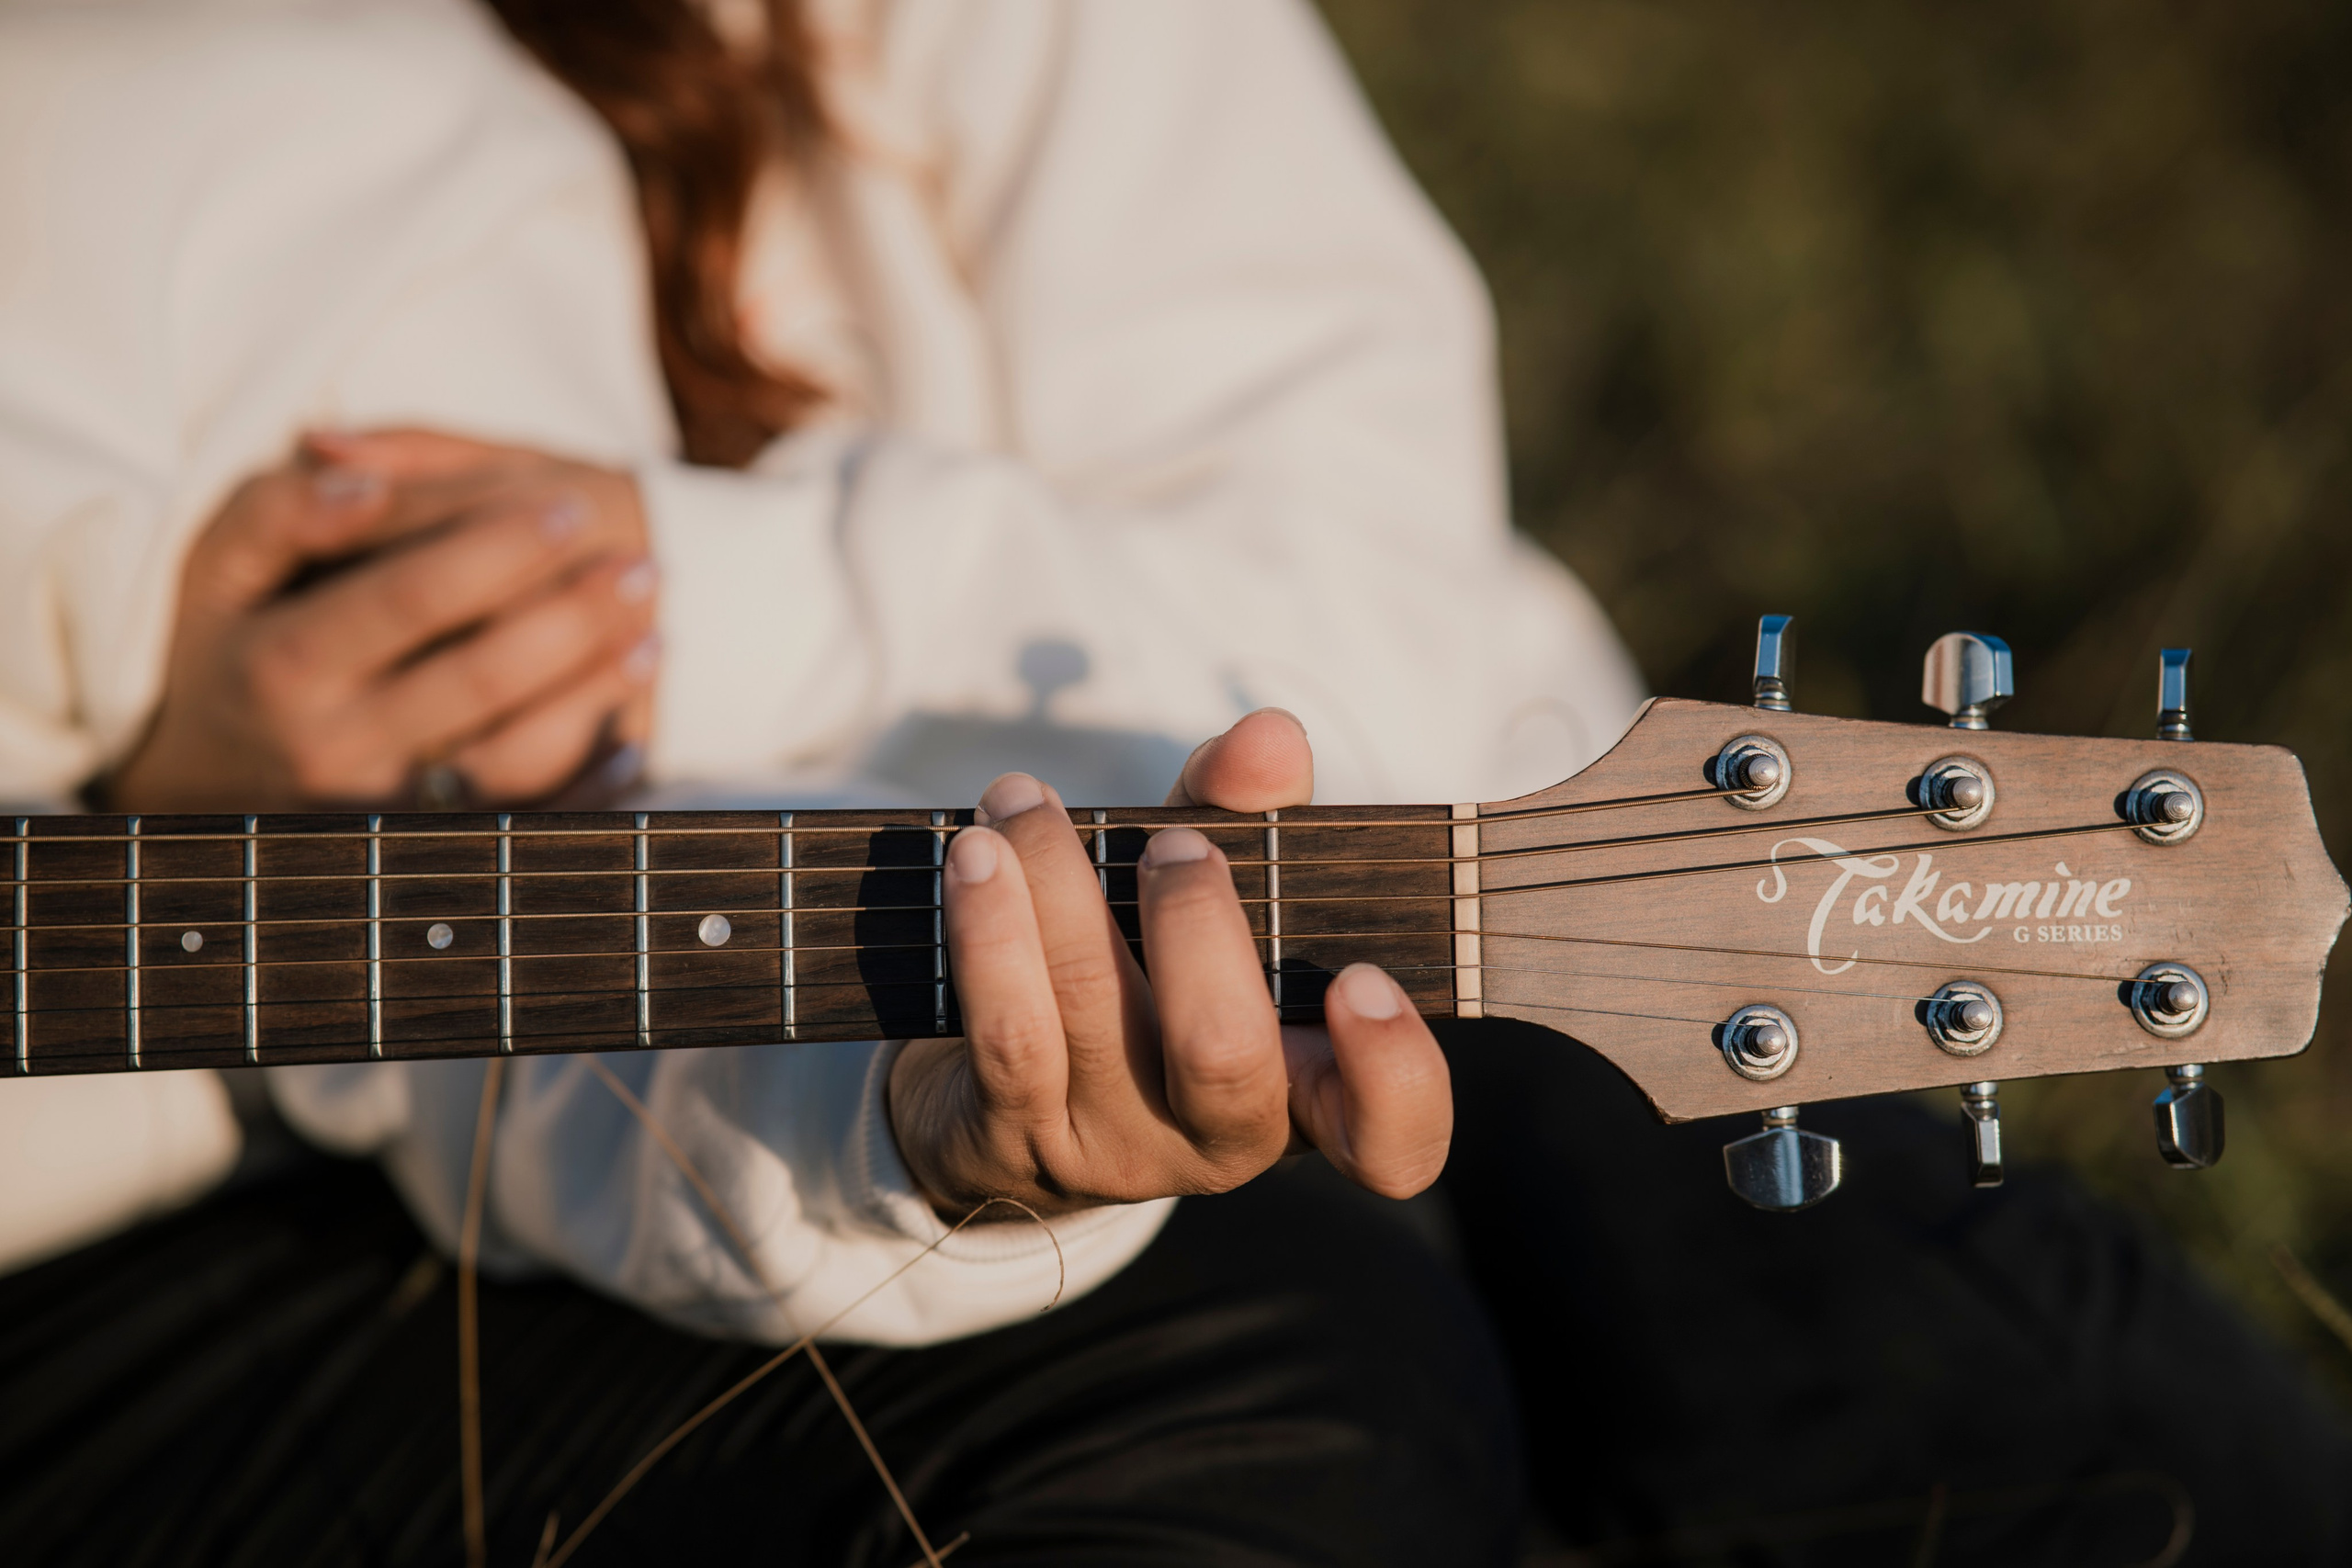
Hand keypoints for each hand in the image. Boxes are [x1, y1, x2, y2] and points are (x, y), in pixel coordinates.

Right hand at [111, 431, 657, 809]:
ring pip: (514, 759)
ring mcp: (384, 808)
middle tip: (646, 562)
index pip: (410, 596)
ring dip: (594, 695)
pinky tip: (635, 735)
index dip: (497, 548)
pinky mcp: (423, 847)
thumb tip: (360, 480)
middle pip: (479, 676)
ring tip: (656, 634)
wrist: (209, 773)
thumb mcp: (221, 564)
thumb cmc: (232, 641)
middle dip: (573, 616)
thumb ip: (282, 510)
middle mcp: (334, 746)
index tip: (569, 504)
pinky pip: (521, 823)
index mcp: (282, 663)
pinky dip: (586, 785)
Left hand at [887, 709, 1453, 1217]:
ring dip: (1055, 887)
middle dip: (1194, 924)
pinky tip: (976, 853)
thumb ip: (1248, 815)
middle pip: (1224, 1055)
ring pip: (1092, 1017)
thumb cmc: (1146, 970)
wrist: (1002, 1091)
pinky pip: (1006, 1033)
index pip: (1394, 1141)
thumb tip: (1269, 737)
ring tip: (1024, 802)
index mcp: (1306, 1091)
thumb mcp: (1212, 893)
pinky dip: (991, 928)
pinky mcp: (1013, 1138)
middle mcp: (1219, 1139)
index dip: (1394, 1075)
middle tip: (1171, 844)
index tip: (1361, 981)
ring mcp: (1113, 1147)